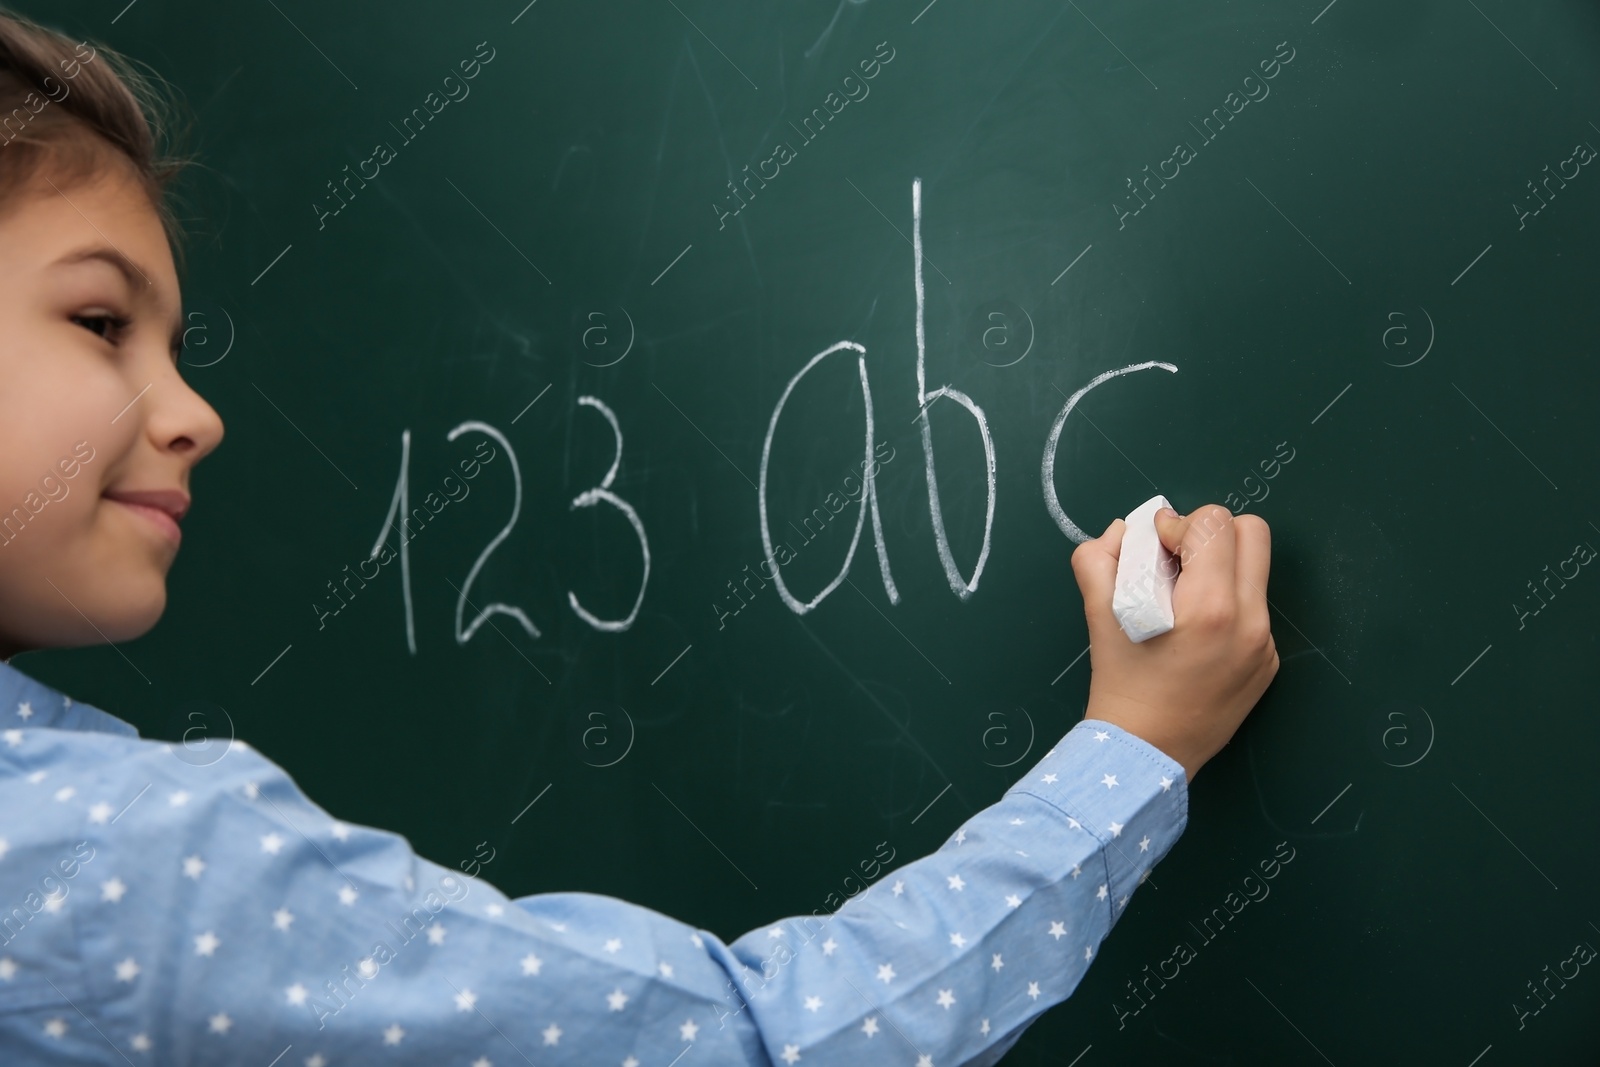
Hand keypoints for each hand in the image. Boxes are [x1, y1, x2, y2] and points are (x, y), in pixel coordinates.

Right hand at [1069, 503, 1277, 780]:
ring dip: (1220, 567)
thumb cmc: (1120, 684)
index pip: (1213, 523)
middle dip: (1210, 535)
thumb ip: (1100, 558)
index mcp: (1210, 606)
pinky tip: (1196, 632)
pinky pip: (1254, 608)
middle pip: (1252, 533)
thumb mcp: (1099, 614)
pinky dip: (1226, 604)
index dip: (1177, 524)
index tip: (1155, 548)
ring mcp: (1265, 644)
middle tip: (1178, 560)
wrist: (1145, 753)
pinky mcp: (1268, 663)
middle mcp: (1250, 621)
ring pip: (1255, 570)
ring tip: (1185, 594)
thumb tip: (1123, 531)